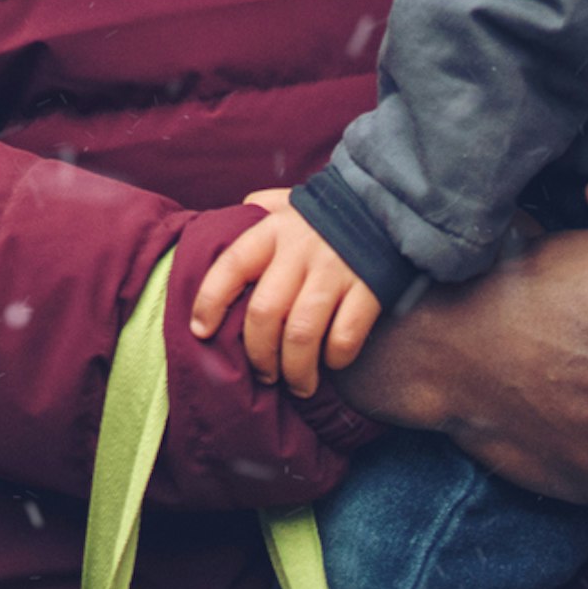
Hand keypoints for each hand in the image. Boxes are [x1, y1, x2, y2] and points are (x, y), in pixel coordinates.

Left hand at [191, 191, 382, 397]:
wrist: (387, 204)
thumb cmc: (326, 214)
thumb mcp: (287, 204)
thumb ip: (257, 211)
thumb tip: (220, 223)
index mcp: (274, 230)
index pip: (231, 266)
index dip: (210, 301)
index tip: (200, 331)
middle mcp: (300, 251)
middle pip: (265, 313)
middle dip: (259, 354)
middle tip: (264, 374)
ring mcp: (335, 271)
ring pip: (302, 334)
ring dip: (296, 370)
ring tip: (298, 385)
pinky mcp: (368, 289)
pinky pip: (345, 336)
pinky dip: (336, 358)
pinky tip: (332, 363)